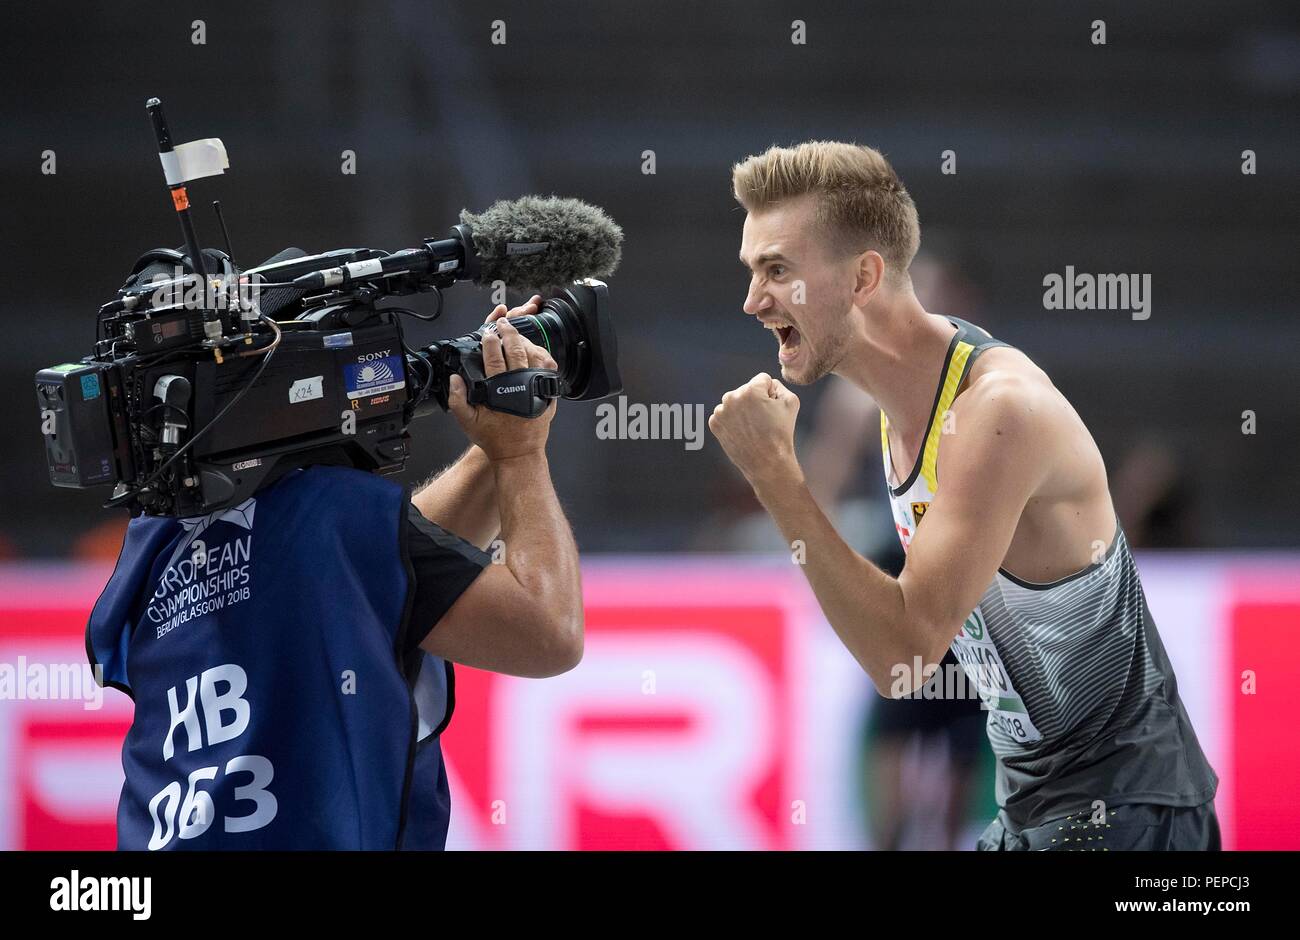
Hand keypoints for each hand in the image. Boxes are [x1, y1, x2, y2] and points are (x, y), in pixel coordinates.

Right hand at [448, 295, 557, 461]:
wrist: (518, 453)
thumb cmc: (495, 439)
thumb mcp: (467, 421)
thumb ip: (457, 398)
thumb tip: (455, 378)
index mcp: (500, 390)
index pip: (494, 357)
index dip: (490, 341)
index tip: (487, 333)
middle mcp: (521, 386)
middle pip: (516, 350)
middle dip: (508, 332)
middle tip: (502, 324)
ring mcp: (537, 388)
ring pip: (534, 355)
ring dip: (525, 341)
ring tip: (516, 333)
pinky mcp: (547, 392)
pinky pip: (548, 367)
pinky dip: (541, 354)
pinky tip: (533, 349)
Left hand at [708, 373, 802, 489]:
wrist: (766, 463)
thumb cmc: (781, 433)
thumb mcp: (791, 402)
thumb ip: (779, 385)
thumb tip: (767, 383)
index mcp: (751, 390)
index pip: (762, 380)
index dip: (770, 393)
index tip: (772, 409)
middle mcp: (732, 397)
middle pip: (746, 390)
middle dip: (755, 400)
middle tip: (763, 421)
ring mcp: (720, 411)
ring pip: (734, 402)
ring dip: (742, 410)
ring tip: (753, 427)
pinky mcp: (714, 424)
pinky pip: (725, 414)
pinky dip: (733, 421)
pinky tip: (742, 432)